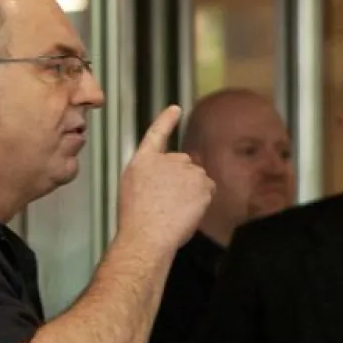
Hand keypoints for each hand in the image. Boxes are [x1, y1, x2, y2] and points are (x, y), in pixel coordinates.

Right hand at [117, 105, 215, 251]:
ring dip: (193, 190)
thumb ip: (152, 175)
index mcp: (143, 160)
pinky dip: (204, 198)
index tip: (175, 109)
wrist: (147, 233)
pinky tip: (188, 210)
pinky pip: (209, 188)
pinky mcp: (202, 181)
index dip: (166, 121)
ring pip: (197, 177)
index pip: (156, 134)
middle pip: (183, 164)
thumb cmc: (138, 219)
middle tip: (168, 203)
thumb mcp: (134, 188)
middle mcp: (166, 159)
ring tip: (175, 209)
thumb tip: (169, 177)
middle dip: (182, 180)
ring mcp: (185, 168)